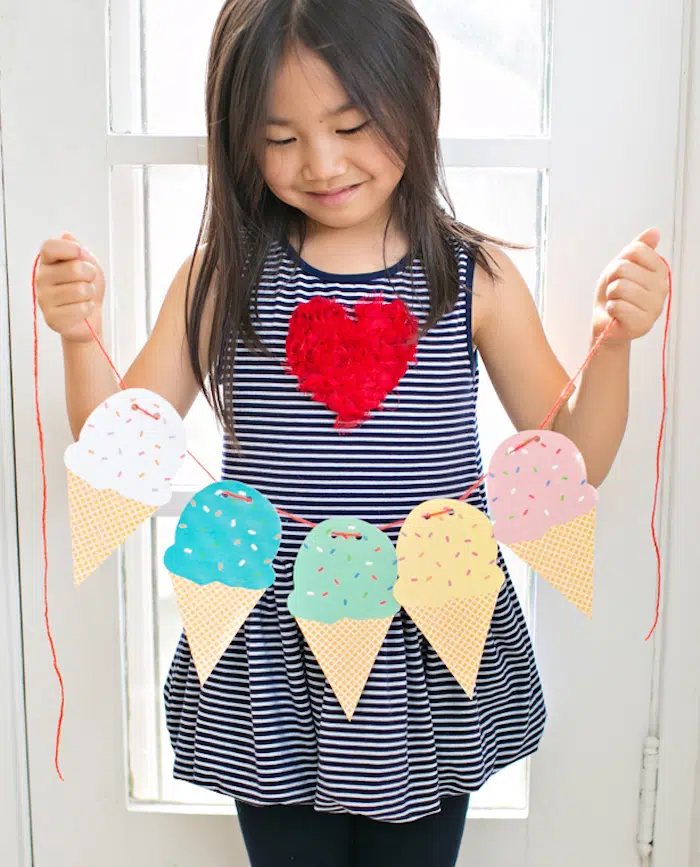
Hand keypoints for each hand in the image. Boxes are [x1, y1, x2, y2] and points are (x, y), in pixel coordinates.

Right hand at [36, 233, 105, 342]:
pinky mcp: (52, 318)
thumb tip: (67, 236)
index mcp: (48, 262)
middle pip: (74, 268)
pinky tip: (82, 310)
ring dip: (90, 294)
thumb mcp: (88, 263)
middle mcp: (41, 278)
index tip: (80, 253)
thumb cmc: (87, 287)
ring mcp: (44, 299)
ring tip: (84, 297)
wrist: (90, 317)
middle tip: (88, 281)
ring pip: (81, 290)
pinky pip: (81, 309)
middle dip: (91, 275)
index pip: (50, 247)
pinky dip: (88, 309)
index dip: (69, 248)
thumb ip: (79, 250)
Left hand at [592, 228, 669, 345]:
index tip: (619, 274)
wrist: (606, 321)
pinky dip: (610, 309)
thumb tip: (654, 231)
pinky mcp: (643, 324)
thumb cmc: (614, 293)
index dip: (619, 261)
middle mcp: (662, 288)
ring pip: (619, 287)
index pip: (635, 250)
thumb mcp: (622, 265)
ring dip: (611, 295)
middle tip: (615, 292)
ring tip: (617, 302)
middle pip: (624, 268)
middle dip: (611, 280)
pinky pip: (617, 306)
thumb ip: (638, 248)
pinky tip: (616, 314)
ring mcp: (655, 307)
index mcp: (659, 271)